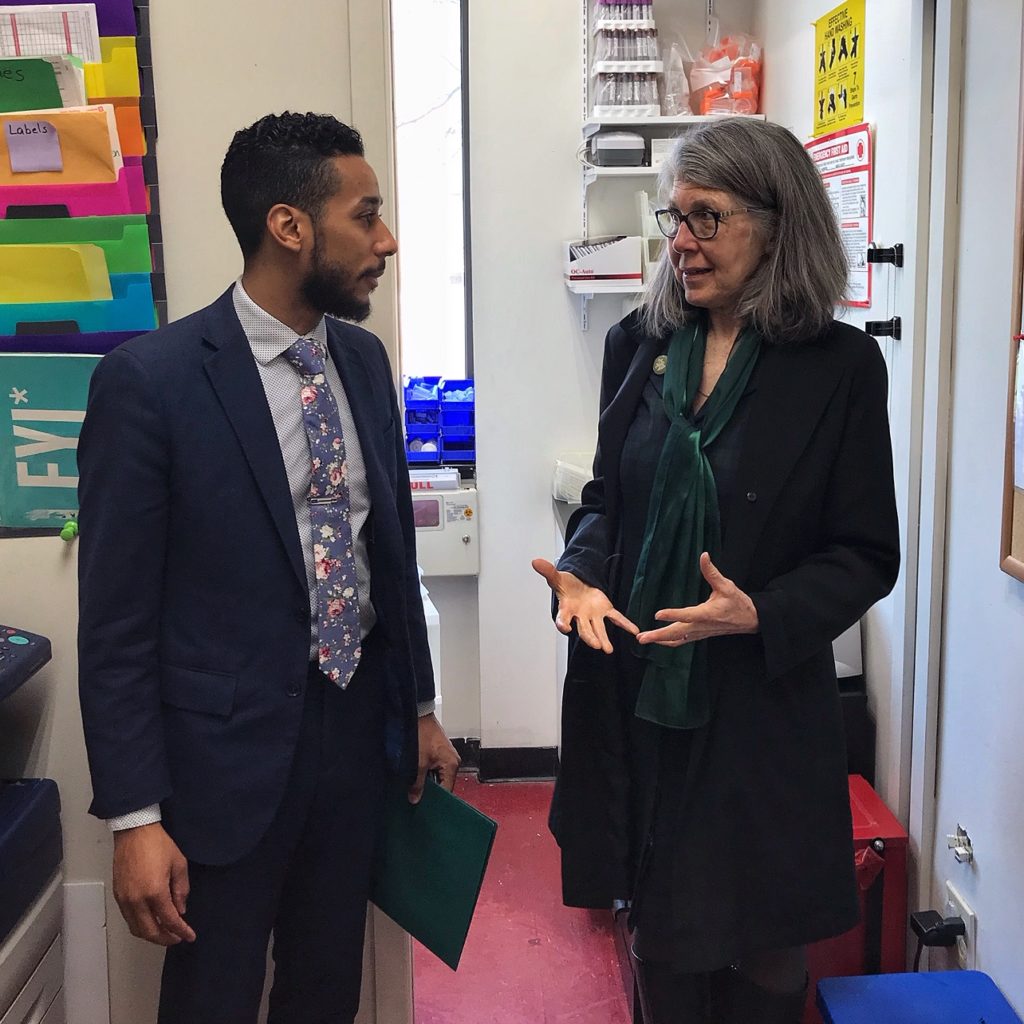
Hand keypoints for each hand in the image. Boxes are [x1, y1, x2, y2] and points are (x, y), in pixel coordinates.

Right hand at [112, 823, 195, 945]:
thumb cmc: (157, 844)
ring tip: (165, 933)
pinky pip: (128, 919)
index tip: (189, 936)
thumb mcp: (179, 864)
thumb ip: (181, 890)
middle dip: (165, 939)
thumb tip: (181, 910)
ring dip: (151, 935)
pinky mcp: (118, 895)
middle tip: (177, 938)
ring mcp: (125, 899)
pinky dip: (140, 926)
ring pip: (136, 929)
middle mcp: (137, 900)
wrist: (135, 831)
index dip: (181, 931)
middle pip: (150, 931)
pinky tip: (150, 922)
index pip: (170, 920)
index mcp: (155, 892)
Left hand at [408, 713, 460, 803]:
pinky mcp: (440, 753)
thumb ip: (417, 783)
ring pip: (438, 777)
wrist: (419, 715)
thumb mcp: (418, 762)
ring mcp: (447, 757)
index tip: (424, 805)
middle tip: (417, 796)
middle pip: (443, 784)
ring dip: (427, 780)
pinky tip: (417, 775)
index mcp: (452, 764)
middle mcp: (453, 761)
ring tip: (416, 785)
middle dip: (430, 790)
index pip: (447, 790)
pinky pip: (435, 769)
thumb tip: (415, 798)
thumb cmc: (422, 733)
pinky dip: (427, 773)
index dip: (436, 799)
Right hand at [532, 558, 637, 653]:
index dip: (563, 623)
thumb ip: (548, 571)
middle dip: (590, 637)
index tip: (565, 628)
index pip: (563, 618)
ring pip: (599, 629)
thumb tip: (535, 562)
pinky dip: (624, 624)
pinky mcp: (605, 610)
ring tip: (608, 650)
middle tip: (596, 645)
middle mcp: (580, 616)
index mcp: (567, 609)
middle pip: (584, 629)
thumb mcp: (557, 577)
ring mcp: (593, 615)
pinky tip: (633, 631)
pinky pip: (616, 618)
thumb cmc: (566, 585)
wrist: (578, 585)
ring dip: (604, 639)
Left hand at [637, 553, 758, 647]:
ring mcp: (700, 633)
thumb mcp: (727, 586)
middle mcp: (701, 626)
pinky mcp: (700, 635)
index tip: (657, 614)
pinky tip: (659, 640)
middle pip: (677, 633)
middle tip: (641, 637)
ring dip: (660, 640)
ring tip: (643, 639)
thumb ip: (712, 572)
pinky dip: (669, 642)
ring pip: (677, 640)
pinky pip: (682, 641)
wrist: (750, 620)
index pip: (687, 615)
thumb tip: (704, 556)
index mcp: (707, 613)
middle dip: (658, 635)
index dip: (673, 614)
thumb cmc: (738, 602)